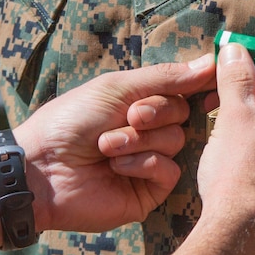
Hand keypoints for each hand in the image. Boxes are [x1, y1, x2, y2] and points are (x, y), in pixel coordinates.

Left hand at [14, 56, 215, 232]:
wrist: (42, 167)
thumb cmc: (71, 120)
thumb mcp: (117, 87)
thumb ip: (165, 77)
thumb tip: (210, 62)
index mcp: (140, 103)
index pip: (180, 89)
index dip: (192, 83)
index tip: (211, 74)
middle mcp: (148, 132)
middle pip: (181, 113)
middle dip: (154, 113)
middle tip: (129, 117)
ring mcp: (149, 163)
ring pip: (176, 141)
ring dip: (139, 140)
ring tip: (106, 147)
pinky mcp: (148, 192)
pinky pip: (170, 171)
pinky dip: (143, 163)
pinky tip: (116, 167)